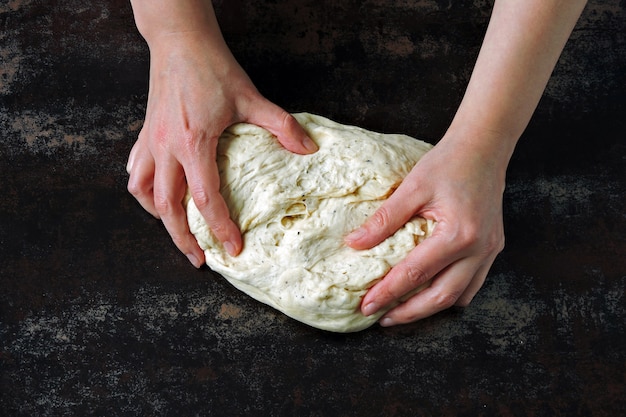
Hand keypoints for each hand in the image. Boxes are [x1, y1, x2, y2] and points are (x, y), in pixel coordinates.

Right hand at [126, 33, 316, 266]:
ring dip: (158, 217)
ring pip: (143, 192)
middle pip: (166, 208)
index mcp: (194, 143)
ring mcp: (151, 141)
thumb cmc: (212, 67)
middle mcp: (167, 148)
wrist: (180, 40)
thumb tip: (308, 148)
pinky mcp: (145, 133)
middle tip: (199, 258)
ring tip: (176, 231)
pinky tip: (156, 195)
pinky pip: (135, 170)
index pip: (205, 199)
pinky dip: (143, 190)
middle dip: (182, 239)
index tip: (233, 248)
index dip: (220, 228)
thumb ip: (281, 125)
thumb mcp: (250, 97)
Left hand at [345, 134, 505, 325]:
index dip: (388, 293)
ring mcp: (490, 251)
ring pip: (459, 296)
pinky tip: (429, 293)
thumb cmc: (448, 163)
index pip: (415, 274)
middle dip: (409, 313)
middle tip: (381, 318)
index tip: (365, 306)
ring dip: (429, 308)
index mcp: (458, 234)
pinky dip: (449, 295)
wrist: (484, 148)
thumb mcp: (412, 187)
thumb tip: (354, 244)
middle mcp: (479, 249)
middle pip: (441, 297)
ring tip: (401, 311)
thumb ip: (384, 219)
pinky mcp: (493, 248)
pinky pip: (472, 284)